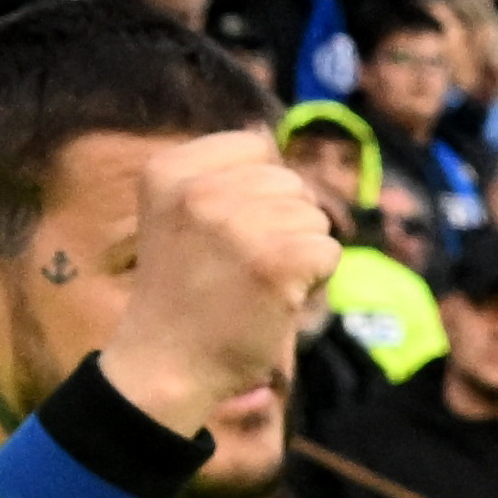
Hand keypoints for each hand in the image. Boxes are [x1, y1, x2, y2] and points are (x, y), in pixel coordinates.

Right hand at [87, 124, 338, 440]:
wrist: (166, 367)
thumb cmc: (183, 291)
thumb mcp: (178, 214)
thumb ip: (219, 173)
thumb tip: (269, 131)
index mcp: (168, 170)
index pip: (254, 145)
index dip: (257, 190)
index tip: (222, 233)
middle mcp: (199, 191)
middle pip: (290, 182)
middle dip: (281, 224)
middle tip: (238, 268)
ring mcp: (238, 226)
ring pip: (314, 216)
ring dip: (298, 252)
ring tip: (252, 285)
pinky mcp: (277, 263)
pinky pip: (330, 250)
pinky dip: (316, 280)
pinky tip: (275, 300)